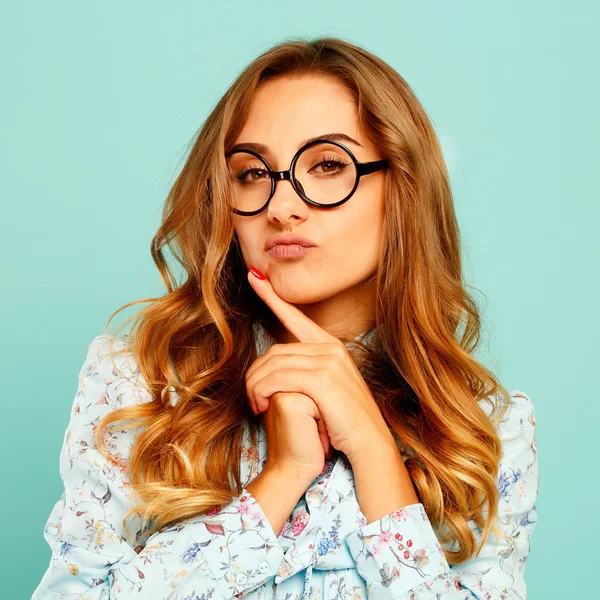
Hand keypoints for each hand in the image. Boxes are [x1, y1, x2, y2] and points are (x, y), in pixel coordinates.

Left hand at [245, 267, 396, 464]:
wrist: (368, 445)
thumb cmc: (342, 422)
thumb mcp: (325, 390)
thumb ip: (306, 371)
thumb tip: (280, 367)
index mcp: (330, 346)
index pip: (294, 317)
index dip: (271, 297)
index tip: (253, 277)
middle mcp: (331, 348)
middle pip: (274, 350)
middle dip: (254, 375)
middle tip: (251, 399)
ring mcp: (329, 361)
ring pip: (273, 365)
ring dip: (256, 387)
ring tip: (256, 407)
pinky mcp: (324, 379)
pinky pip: (279, 378)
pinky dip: (263, 391)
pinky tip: (263, 405)